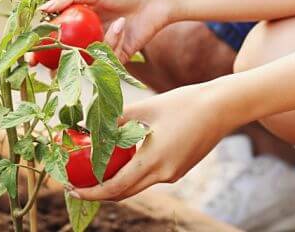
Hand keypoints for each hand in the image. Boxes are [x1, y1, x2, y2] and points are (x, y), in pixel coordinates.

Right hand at [40, 0, 170, 62]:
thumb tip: (42, 9)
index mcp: (78, 20)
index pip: (53, 38)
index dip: (41, 49)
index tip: (30, 56)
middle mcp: (87, 37)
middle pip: (65, 58)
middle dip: (55, 66)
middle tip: (47, 69)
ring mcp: (102, 48)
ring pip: (87, 61)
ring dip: (93, 48)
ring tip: (111, 25)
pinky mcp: (119, 57)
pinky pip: (108, 60)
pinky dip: (113, 42)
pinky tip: (123, 25)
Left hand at [68, 82, 236, 201]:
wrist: (221, 107)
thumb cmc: (185, 103)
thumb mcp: (146, 108)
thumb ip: (117, 118)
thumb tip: (90, 124)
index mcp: (153, 161)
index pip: (114, 188)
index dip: (91, 192)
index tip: (72, 189)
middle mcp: (164, 174)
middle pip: (124, 192)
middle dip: (99, 190)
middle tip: (79, 182)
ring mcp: (174, 173)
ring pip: (138, 184)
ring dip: (117, 180)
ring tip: (99, 166)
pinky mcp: (181, 168)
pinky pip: (152, 175)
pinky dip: (135, 170)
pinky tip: (128, 155)